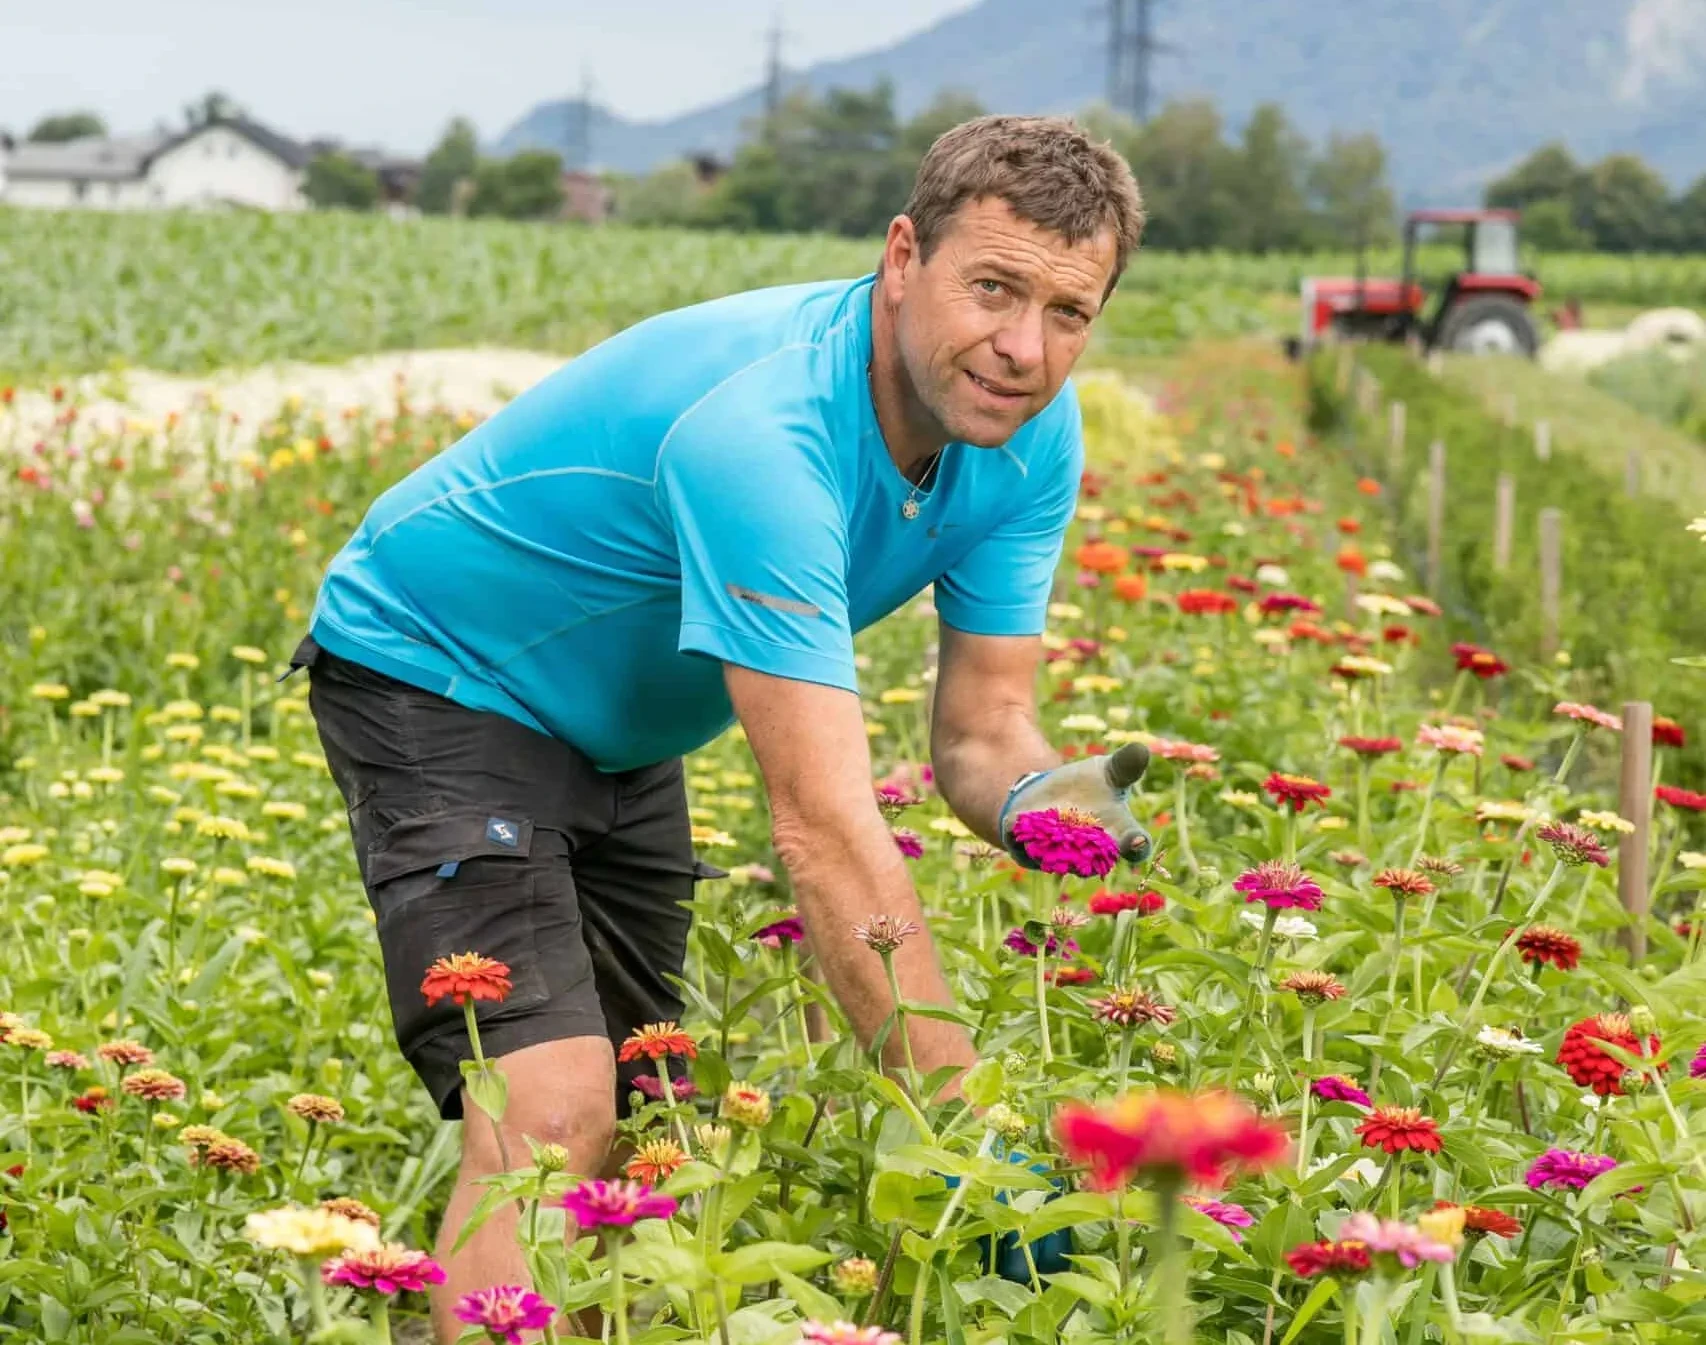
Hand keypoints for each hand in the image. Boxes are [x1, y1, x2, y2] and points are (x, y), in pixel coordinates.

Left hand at [997, 740, 1151, 868]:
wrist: (1048, 794)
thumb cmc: (1091, 785)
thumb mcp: (1108, 770)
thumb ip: (1125, 764)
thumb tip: (1142, 748)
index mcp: (1118, 834)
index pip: (1134, 847)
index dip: (1137, 847)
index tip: (1138, 841)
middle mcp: (1091, 854)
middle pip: (1096, 862)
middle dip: (1096, 856)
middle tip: (1098, 844)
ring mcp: (1059, 856)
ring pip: (1059, 859)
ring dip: (1058, 847)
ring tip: (1056, 829)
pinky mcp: (1028, 852)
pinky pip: (1025, 849)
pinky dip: (1024, 839)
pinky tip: (1022, 824)